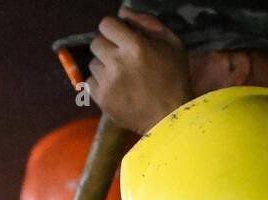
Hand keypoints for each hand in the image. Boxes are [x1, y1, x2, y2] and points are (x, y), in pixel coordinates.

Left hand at [86, 7, 191, 132]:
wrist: (172, 119)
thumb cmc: (176, 80)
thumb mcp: (173, 46)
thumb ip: (148, 23)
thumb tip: (123, 12)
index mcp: (135, 46)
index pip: (106, 24)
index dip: (114, 30)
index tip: (123, 40)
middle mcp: (117, 62)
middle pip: (96, 43)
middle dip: (109, 48)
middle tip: (123, 60)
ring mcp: (107, 81)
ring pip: (94, 63)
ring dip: (105, 67)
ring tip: (122, 78)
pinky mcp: (102, 98)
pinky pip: (91, 82)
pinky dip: (101, 85)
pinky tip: (118, 90)